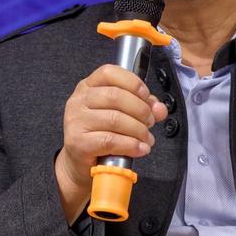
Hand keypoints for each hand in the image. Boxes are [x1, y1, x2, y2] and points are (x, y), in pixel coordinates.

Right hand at [55, 64, 167, 222]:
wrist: (81, 164)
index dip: (133, 83)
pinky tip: (140, 148)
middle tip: (150, 122)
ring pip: (115, 119)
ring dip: (138, 130)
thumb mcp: (122, 114)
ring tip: (147, 138)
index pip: (109, 72)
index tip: (146, 97)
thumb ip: (142, 106)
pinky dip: (131, 145)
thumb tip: (159, 109)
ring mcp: (76, 121)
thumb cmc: (102, 134)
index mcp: (88, 86)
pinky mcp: (78, 142)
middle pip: (115, 96)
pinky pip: (110, 140)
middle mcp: (78, 100)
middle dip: (140, 109)